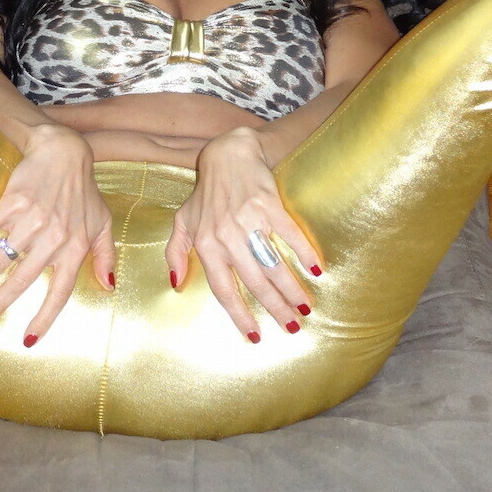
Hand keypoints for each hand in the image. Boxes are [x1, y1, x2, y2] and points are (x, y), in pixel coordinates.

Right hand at [0, 123, 115, 343]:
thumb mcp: (102, 223)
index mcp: (75, 248)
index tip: (27, 340)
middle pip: (21, 281)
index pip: (59, 292)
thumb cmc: (85, 191)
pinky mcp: (13, 202)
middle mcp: (53, 238)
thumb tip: (109, 287)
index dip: (44, 318)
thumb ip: (106, 256)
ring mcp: (32, 220)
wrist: (65, 151)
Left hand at [164, 126, 323, 340]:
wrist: (228, 155)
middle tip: (292, 327)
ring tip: (306, 307)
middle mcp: (226, 236)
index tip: (255, 336)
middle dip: (274, 308)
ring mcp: (248, 220)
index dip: (239, 314)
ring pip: (272, 263)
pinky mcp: (268, 204)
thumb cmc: (205, 193)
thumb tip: (175, 283)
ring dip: (291, 288)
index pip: (223, 288)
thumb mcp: (182, 221)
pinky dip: (304, 252)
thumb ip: (175, 252)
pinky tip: (316, 270)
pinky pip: (289, 234)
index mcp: (206, 245)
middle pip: (254, 282)